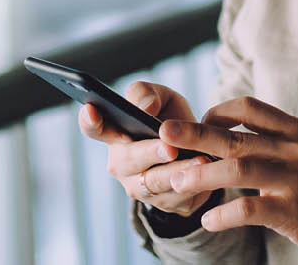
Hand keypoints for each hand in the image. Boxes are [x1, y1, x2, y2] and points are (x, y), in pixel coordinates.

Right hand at [77, 81, 213, 215]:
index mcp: (114, 133)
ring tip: (200, 160)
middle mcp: (121, 164)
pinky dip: (194, 186)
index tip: (92, 109)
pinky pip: (178, 198)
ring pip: (156, 182)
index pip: (93, 127)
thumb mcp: (163, 99)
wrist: (198, 151)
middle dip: (150, 153)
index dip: (89, 120)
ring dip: (178, 171)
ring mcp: (140, 188)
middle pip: (130, 159)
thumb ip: (149, 93)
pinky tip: (208, 175)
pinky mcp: (165, 204)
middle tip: (169, 147)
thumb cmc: (172, 120)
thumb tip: (145, 107)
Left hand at [160, 96, 297, 249]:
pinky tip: (208, 220)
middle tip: (164, 133)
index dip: (219, 111)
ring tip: (177, 182)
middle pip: (236, 138)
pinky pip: (251, 209)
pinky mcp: (293, 212)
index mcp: (294, 129)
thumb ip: (269, 135)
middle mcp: (294, 150)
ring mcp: (294, 180)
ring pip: (239, 170)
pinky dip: (225, 214)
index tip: (200, 122)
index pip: (249, 108)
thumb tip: (219, 125)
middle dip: (196, 135)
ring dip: (203, 174)